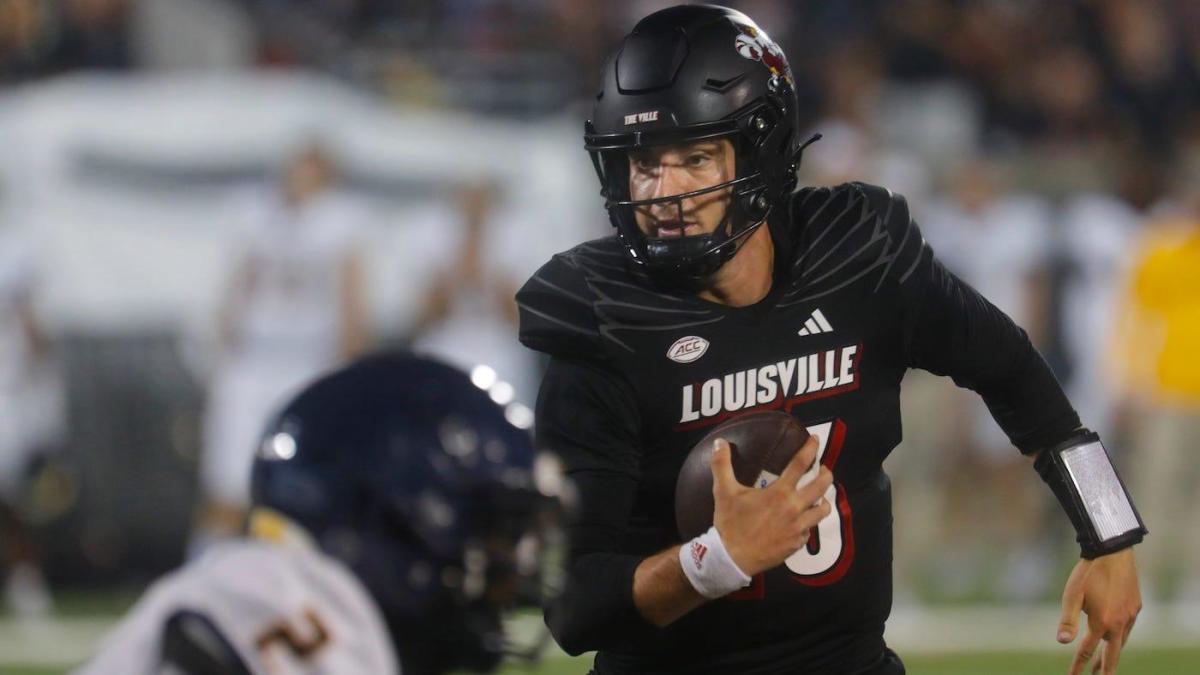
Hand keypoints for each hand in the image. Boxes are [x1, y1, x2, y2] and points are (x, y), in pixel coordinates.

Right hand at [710, 435, 832, 576]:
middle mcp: (794, 508)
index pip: (800, 464)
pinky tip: (801, 522)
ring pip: (822, 511)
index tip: (816, 440)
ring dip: (823, 500)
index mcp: (779, 493)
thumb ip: (722, 465)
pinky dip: (808, 523)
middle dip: (826, 474)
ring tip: (818, 496)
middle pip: (821, 486)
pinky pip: (810, 530)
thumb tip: (720, 442)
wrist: (734, 558)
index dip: (810, 449)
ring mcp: (798, 528)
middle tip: (823, 469)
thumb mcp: (723, 492)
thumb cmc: (731, 524)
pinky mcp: (797, 544)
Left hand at [1057, 547, 1141, 674]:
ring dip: (1113, 653)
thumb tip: (1062, 642)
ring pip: (1122, 641)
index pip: (1087, 652)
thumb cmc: (1088, 572)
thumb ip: (1068, 619)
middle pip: (1112, 654)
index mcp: (1101, 622)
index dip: (1079, 666)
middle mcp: (1119, 622)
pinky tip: (1116, 635)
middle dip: (1105, 669)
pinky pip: (1128, 627)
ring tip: (1105, 663)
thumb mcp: (1072, 595)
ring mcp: (1130, 615)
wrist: (1113, 552)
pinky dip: (1121, 636)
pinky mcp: (1136, 606)